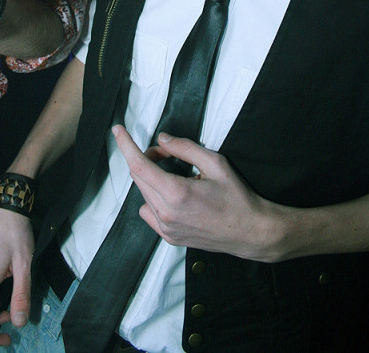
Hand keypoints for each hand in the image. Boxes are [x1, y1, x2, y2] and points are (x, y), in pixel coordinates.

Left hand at [113, 126, 280, 261]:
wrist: (250, 232)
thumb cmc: (236, 198)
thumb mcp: (215, 163)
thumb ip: (185, 148)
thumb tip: (162, 139)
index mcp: (176, 193)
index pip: (139, 166)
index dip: (126, 146)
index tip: (118, 131)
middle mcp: (166, 214)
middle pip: (139, 177)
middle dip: (147, 158)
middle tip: (165, 151)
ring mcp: (166, 228)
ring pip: (143, 194)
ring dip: (151, 178)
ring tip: (174, 173)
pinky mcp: (168, 237)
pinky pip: (149, 211)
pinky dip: (154, 198)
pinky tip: (173, 195)